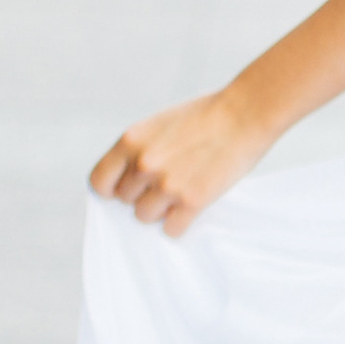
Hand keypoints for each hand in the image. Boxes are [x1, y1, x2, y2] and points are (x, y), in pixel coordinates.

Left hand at [88, 88, 270, 237]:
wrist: (245, 114)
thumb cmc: (206, 116)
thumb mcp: (159, 124)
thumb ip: (139, 150)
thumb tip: (127, 182)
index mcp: (131, 141)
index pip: (99, 182)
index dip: (111, 188)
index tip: (125, 189)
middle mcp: (144, 164)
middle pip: (126, 201)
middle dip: (143, 195)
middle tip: (167, 183)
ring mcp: (167, 185)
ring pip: (146, 217)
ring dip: (161, 210)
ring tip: (181, 193)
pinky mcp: (192, 201)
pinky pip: (172, 229)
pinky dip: (180, 223)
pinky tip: (192, 207)